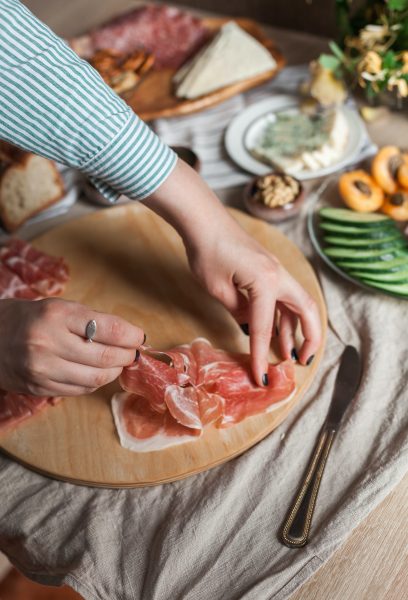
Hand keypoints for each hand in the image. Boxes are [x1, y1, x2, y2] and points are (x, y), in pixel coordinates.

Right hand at [0, 298, 143, 395]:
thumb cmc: (29, 318)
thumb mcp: (58, 307)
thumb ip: (92, 321)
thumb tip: (129, 337)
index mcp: (56, 315)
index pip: (108, 329)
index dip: (131, 336)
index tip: (139, 337)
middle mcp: (48, 343)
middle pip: (105, 358)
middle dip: (126, 356)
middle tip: (132, 353)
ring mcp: (42, 369)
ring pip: (96, 378)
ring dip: (113, 372)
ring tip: (116, 363)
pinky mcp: (39, 387)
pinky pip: (80, 389)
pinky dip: (94, 382)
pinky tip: (95, 372)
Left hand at [185, 216, 321, 383]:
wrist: (204, 219)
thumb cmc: (207, 251)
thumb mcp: (218, 288)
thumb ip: (238, 311)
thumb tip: (251, 326)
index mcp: (266, 282)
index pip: (266, 328)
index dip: (262, 356)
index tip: (261, 378)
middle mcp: (278, 276)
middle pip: (306, 310)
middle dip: (308, 338)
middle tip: (302, 361)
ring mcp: (275, 271)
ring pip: (295, 305)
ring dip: (294, 330)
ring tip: (287, 354)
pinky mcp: (268, 270)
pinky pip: (281, 297)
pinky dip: (281, 316)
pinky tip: (274, 331)